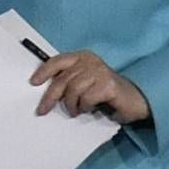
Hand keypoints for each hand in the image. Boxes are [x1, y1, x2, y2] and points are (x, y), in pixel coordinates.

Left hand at [30, 49, 151, 123]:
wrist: (134, 100)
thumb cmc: (105, 92)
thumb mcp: (85, 82)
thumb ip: (69, 81)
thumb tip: (48, 92)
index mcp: (83, 57)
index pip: (58, 61)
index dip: (44, 71)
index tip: (33, 82)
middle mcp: (91, 61)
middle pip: (62, 79)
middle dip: (50, 96)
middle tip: (43, 110)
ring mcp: (100, 72)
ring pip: (73, 90)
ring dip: (71, 105)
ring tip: (76, 111)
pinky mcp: (108, 85)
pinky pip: (87, 98)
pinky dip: (85, 107)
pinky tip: (91, 109)